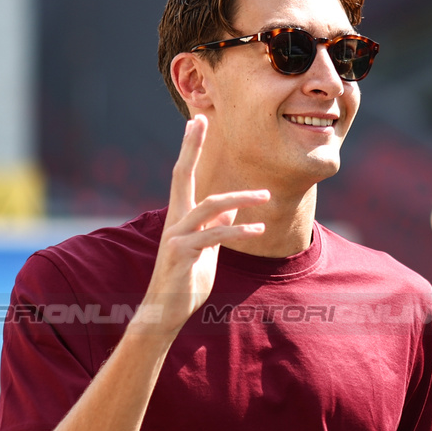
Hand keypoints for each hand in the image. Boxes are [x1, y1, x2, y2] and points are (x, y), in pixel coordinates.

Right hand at [136, 115, 269, 333]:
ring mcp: (177, 237)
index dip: (190, 148)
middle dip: (191, 147)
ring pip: (208, 206)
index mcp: (181, 216)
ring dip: (240, 198)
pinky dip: (238, 230)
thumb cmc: (187, 279)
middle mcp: (175, 221)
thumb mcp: (207, 249)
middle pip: (181, 175)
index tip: (196, 121)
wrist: (166, 311)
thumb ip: (216, 226)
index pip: (184, 175)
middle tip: (199, 119)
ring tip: (265, 196)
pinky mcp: (183, 255)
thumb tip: (231, 207)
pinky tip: (259, 228)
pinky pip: (214, 236)